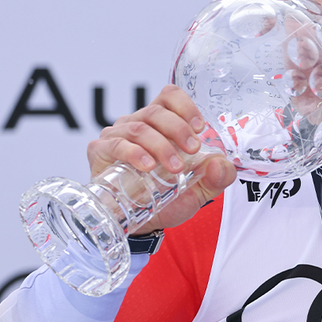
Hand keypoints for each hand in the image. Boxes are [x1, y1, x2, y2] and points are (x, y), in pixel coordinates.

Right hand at [86, 85, 237, 234]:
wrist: (141, 224)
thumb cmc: (166, 199)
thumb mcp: (198, 191)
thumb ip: (216, 178)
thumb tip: (221, 164)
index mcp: (160, 124)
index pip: (169, 97)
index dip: (185, 106)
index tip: (199, 128)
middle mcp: (136, 124)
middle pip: (156, 112)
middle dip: (178, 129)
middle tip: (192, 150)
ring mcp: (116, 136)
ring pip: (139, 128)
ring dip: (160, 145)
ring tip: (175, 167)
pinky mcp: (99, 152)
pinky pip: (116, 145)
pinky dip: (134, 153)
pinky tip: (147, 166)